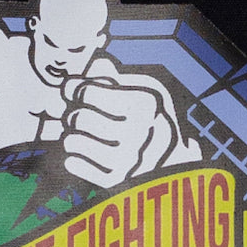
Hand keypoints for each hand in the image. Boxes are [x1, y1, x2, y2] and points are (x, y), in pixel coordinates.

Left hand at [61, 79, 176, 188]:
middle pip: (78, 117)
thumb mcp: (148, 93)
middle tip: (77, 116)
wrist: (174, 165)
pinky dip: (74, 157)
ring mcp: (125, 159)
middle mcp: (136, 132)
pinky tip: (84, 153)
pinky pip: (74, 165)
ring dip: (71, 136)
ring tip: (81, 135)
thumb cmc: (155, 122)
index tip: (74, 91)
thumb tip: (94, 65)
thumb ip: (119, 78)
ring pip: (72, 141)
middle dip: (72, 115)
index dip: (74, 89)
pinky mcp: (115, 181)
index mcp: (143, 105)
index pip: (87, 92)